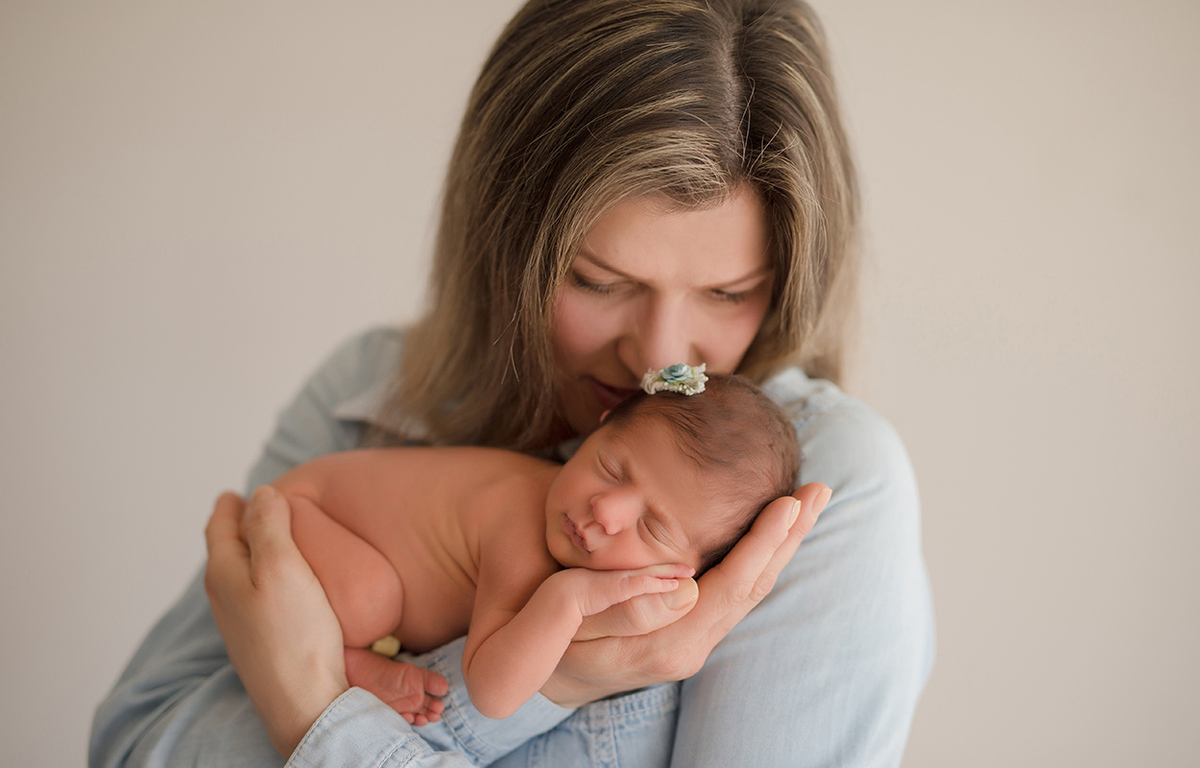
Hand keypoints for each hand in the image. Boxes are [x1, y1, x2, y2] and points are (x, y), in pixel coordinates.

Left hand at [204, 487, 348, 756]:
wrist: (305, 702)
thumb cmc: (294, 635)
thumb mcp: (283, 567)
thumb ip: (269, 525)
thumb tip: (261, 493)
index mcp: (224, 573)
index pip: (220, 528)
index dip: (228, 506)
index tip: (234, 493)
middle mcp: (225, 598)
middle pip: (226, 551)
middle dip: (237, 527)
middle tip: (252, 510)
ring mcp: (242, 623)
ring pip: (240, 575)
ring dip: (251, 553)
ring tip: (268, 541)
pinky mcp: (262, 641)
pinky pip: (256, 596)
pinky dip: (264, 578)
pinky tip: (282, 584)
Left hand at [344, 647, 448, 725]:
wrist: (363, 674)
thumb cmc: (390, 671)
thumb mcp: (413, 673)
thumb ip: (429, 680)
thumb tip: (446, 687)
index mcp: (420, 691)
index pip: (433, 702)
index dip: (437, 706)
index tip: (439, 707)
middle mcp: (411, 702)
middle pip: (425, 712)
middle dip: (431, 715)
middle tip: (434, 715)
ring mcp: (400, 709)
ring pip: (415, 718)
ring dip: (421, 719)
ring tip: (423, 718)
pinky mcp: (388, 715)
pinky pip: (400, 721)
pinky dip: (405, 721)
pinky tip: (408, 717)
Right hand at [541, 482, 830, 706]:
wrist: (539, 671)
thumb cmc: (549, 633)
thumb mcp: (573, 619)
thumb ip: (626, 605)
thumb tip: (687, 586)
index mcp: (670, 642)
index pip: (732, 585)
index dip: (764, 542)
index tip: (790, 502)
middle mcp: (691, 645)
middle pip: (753, 585)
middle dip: (788, 536)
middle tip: (819, 491)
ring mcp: (692, 641)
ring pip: (749, 589)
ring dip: (780, 545)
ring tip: (806, 505)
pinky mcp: (688, 632)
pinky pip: (734, 592)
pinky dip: (758, 557)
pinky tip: (771, 536)